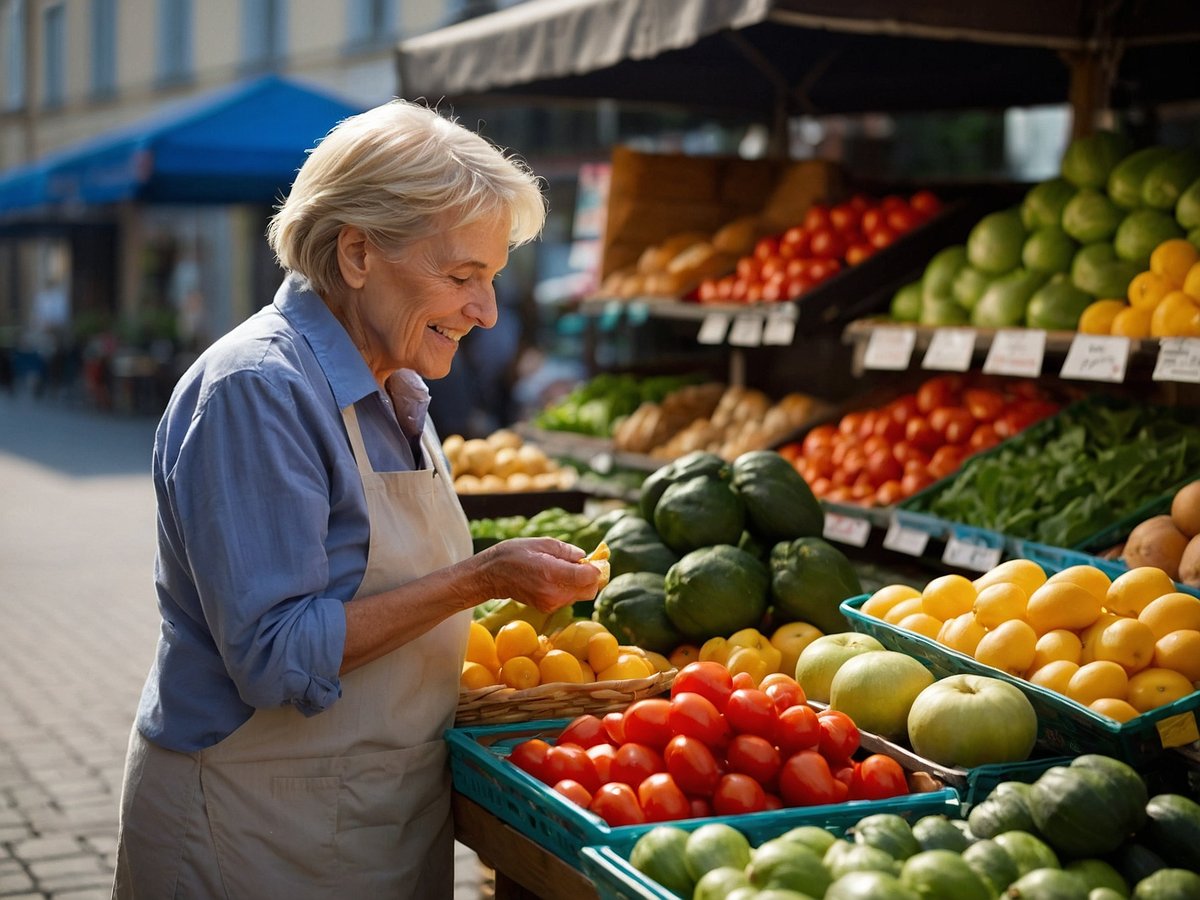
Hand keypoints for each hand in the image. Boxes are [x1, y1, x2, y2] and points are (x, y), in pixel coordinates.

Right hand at [474, 537, 600, 613]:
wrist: (491, 575)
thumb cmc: (514, 554)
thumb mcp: (541, 543)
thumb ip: (566, 551)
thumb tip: (584, 557)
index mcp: (552, 573)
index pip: (588, 577)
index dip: (596, 569)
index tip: (594, 560)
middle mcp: (553, 593)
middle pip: (589, 591)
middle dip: (591, 578)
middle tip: (582, 564)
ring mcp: (550, 603)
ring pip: (579, 596)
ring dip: (579, 583)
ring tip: (562, 568)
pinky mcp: (547, 608)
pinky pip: (567, 599)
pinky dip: (568, 589)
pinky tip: (554, 578)